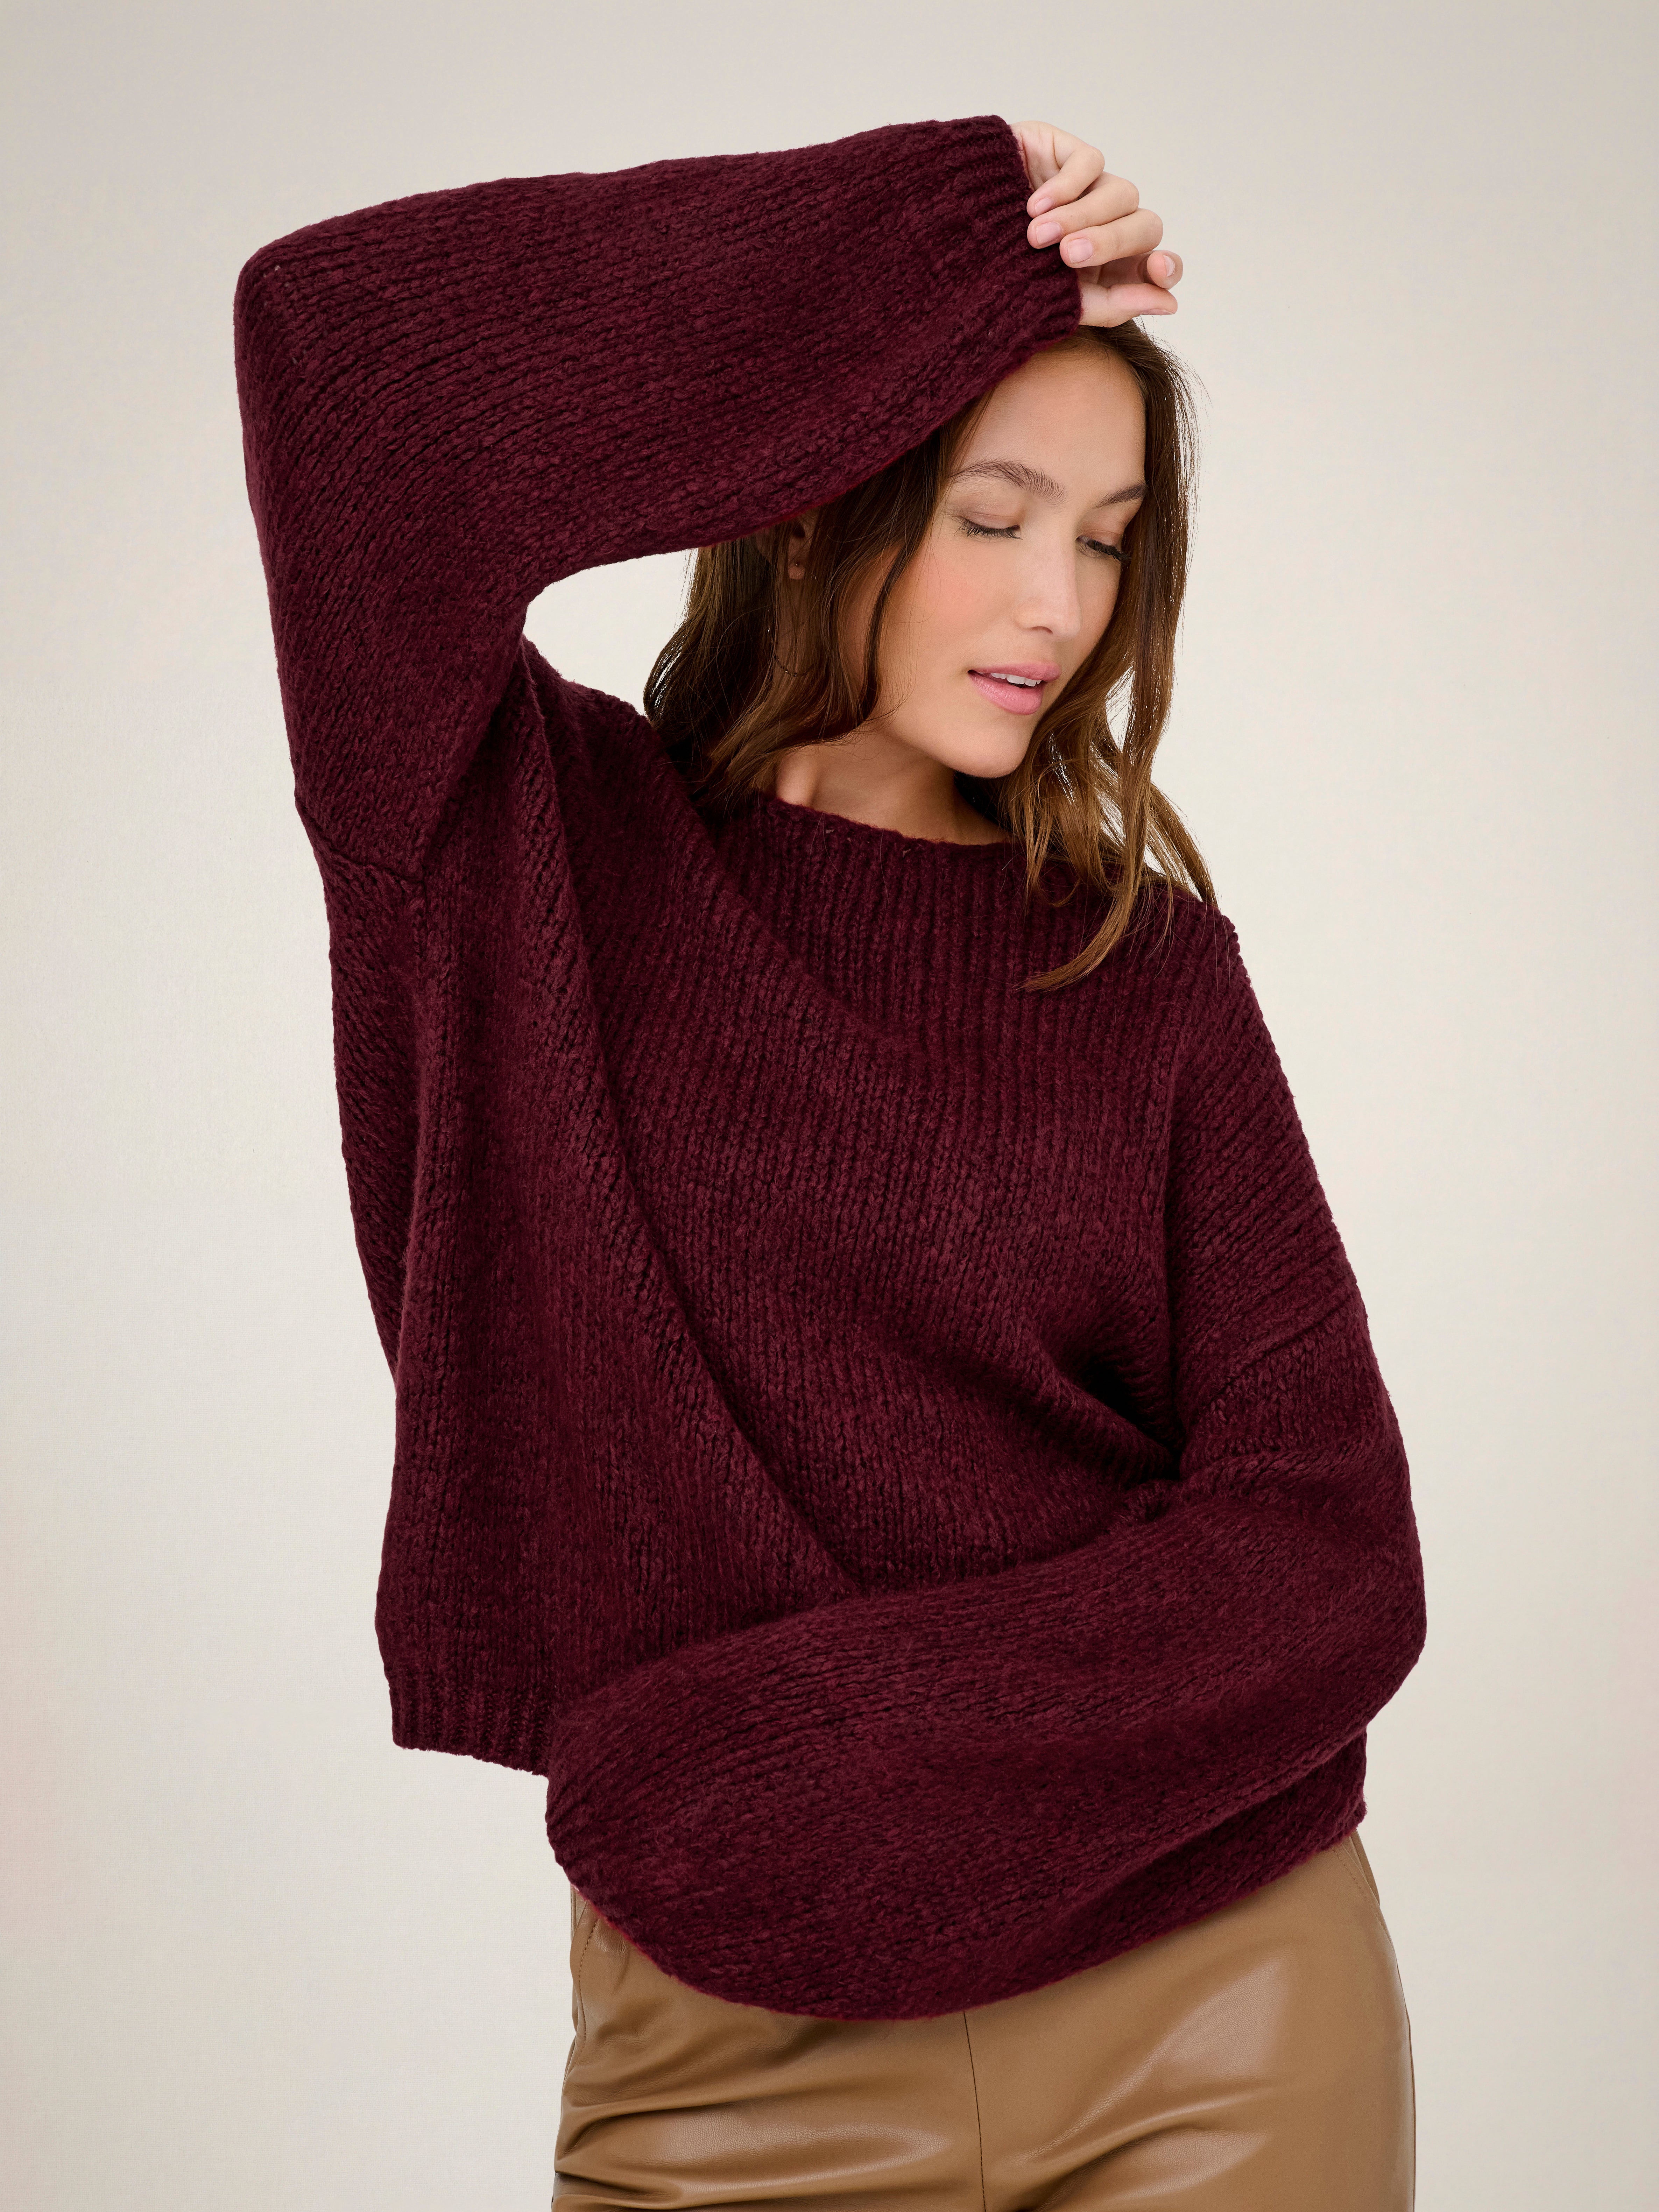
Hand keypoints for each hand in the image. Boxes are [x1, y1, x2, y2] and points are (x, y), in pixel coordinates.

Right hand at [1007, 121, 1180, 326]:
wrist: (950, 242)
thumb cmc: (1003, 277)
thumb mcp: (1058, 302)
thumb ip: (1114, 306)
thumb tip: (1171, 303)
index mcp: (1112, 267)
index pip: (1159, 262)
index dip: (1166, 266)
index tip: (1157, 270)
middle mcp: (1109, 225)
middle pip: (1144, 226)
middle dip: (1111, 242)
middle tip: (1068, 255)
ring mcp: (1091, 188)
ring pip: (1121, 194)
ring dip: (1081, 218)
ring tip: (1037, 236)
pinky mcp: (1069, 152)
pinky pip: (1090, 163)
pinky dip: (1065, 188)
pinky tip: (1033, 206)